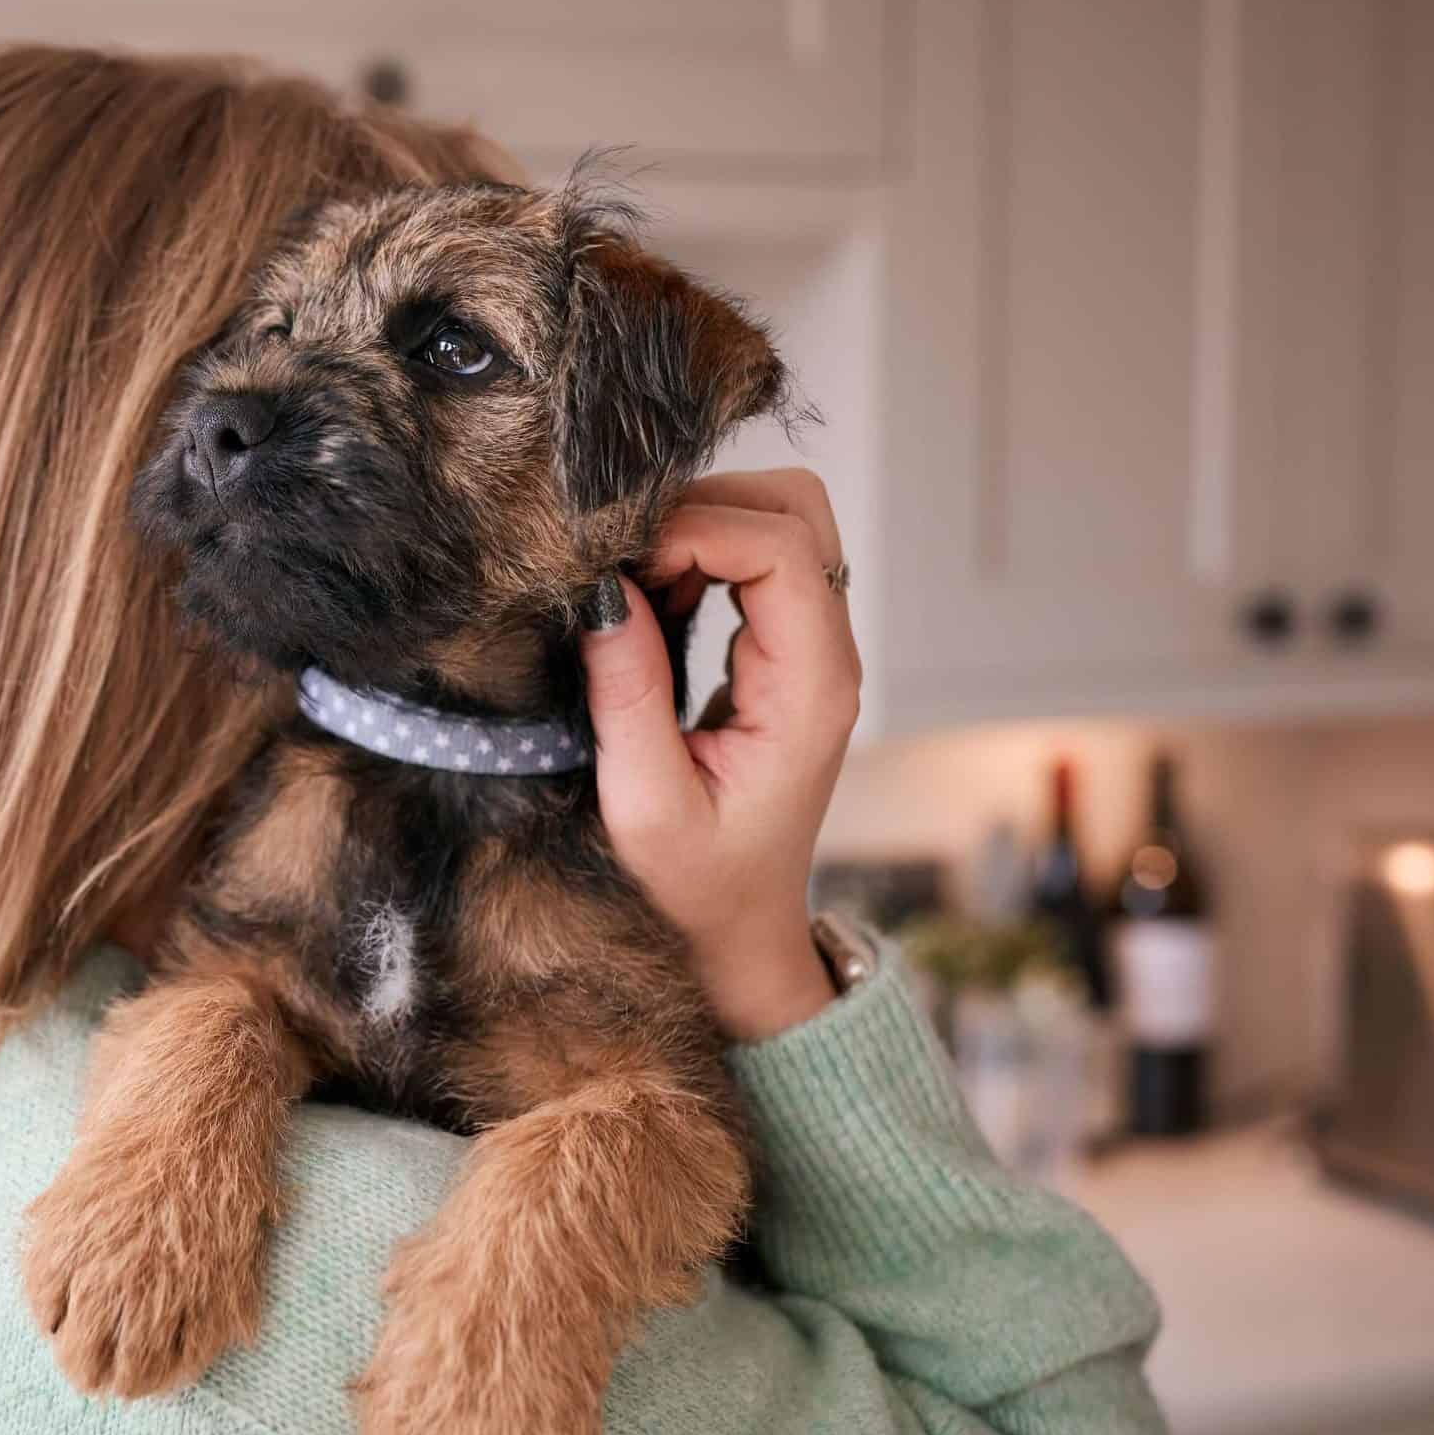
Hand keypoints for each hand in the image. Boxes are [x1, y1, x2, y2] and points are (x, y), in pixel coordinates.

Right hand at [579, 468, 860, 1041]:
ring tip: (636, 579)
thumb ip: (630, 696)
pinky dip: (702, 551)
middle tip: (628, 560)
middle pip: (797, 510)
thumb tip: (604, 592)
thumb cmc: (698, 884)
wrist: (742, 926)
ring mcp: (814, 649)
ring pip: (782, 521)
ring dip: (704, 525)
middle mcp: (829, 657)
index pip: (782, 548)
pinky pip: (760, 558)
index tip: (621, 564)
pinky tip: (653, 595)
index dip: (699, 528)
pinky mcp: (786, 649)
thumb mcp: (646, 805)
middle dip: (705, 508)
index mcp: (811, 692)